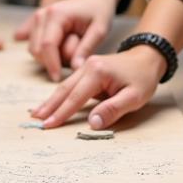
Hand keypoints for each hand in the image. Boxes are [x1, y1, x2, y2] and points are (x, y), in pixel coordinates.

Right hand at [15, 0, 116, 81]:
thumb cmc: (99, 11)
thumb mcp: (100, 30)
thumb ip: (86, 49)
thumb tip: (75, 69)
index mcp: (57, 15)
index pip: (47, 46)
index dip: (52, 65)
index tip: (59, 79)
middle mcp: (42, 15)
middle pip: (37, 49)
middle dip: (53, 60)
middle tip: (75, 56)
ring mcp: (37, 17)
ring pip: (33, 48)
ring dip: (50, 55)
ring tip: (71, 47)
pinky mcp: (36, 21)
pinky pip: (31, 42)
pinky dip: (41, 50)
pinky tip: (54, 47)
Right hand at [29, 46, 165, 128]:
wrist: (147, 57)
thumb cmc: (143, 78)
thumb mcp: (134, 97)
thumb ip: (113, 110)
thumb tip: (92, 123)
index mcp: (97, 72)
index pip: (76, 97)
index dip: (62, 113)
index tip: (49, 126)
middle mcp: (88, 66)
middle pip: (65, 89)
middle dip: (49, 105)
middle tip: (35, 119)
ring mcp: (86, 65)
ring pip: (65, 85)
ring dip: (52, 100)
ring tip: (37, 112)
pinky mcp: (88, 68)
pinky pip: (71, 83)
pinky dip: (60, 94)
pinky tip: (52, 101)